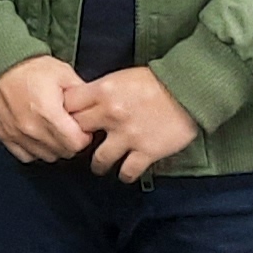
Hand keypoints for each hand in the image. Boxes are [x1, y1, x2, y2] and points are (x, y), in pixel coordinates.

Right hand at [0, 54, 94, 162]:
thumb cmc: (30, 67)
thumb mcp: (63, 73)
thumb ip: (82, 95)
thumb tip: (94, 110)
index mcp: (48, 113)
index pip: (76, 144)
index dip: (84, 136)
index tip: (81, 127)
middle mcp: (31, 128)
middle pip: (63, 152)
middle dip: (70, 142)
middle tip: (69, 127)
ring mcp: (16, 134)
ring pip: (46, 157)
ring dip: (54, 147)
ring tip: (53, 130)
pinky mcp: (4, 135)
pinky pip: (26, 156)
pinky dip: (35, 150)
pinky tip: (38, 136)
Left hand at [71, 65, 198, 181]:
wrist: (188, 89)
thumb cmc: (156, 80)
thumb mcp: (121, 77)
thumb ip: (101, 91)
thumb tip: (84, 102)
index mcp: (103, 91)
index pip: (68, 104)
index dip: (64, 113)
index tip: (66, 120)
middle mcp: (111, 114)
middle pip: (77, 132)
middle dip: (76, 139)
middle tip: (79, 145)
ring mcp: (128, 135)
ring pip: (99, 159)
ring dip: (98, 164)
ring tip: (100, 165)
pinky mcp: (146, 151)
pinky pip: (127, 172)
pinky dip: (125, 175)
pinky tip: (124, 173)